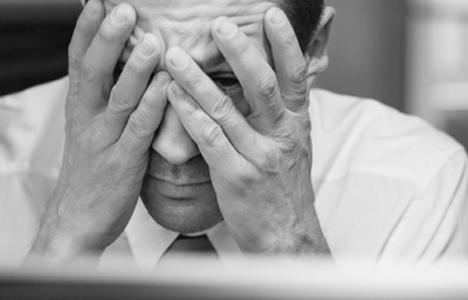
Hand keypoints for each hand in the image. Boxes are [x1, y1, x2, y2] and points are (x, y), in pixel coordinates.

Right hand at [30, 0, 168, 263]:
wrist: (77, 220)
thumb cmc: (91, 169)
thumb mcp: (89, 125)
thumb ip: (102, 92)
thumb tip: (118, 55)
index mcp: (78, 105)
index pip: (77, 58)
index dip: (86, 28)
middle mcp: (86, 117)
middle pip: (92, 70)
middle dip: (107, 37)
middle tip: (122, 8)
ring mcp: (104, 140)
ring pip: (118, 98)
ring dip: (134, 68)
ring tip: (152, 40)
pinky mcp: (123, 163)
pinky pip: (139, 131)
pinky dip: (152, 106)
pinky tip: (164, 86)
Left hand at [164, 8, 328, 255]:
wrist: (286, 237)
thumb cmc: (284, 189)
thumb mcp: (294, 144)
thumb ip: (283, 110)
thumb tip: (276, 73)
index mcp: (297, 123)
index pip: (295, 75)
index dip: (285, 43)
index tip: (271, 14)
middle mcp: (281, 135)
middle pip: (262, 85)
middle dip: (239, 52)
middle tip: (218, 25)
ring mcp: (258, 156)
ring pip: (226, 109)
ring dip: (197, 79)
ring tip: (174, 55)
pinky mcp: (235, 177)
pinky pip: (209, 140)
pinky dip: (189, 115)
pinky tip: (171, 97)